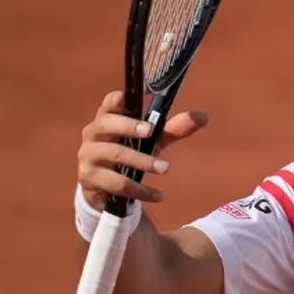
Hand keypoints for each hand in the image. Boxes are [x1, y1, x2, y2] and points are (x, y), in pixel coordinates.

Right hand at [76, 91, 209, 210]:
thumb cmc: (131, 154)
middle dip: (129, 126)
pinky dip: (140, 190)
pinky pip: (117, 183)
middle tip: (150, 131)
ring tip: (165, 168)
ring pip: (114, 155)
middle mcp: (93, 134)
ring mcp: (88, 157)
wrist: (108, 192)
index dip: (115, 100)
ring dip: (142, 161)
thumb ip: (175, 129)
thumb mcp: (153, 141)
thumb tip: (204, 116)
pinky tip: (158, 195)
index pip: (108, 104)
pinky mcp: (90, 180)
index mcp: (107, 119)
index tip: (126, 97)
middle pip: (107, 125)